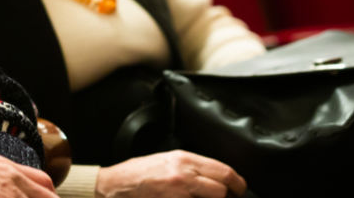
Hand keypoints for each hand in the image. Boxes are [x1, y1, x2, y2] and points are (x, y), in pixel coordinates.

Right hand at [96, 150, 245, 197]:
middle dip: (228, 196)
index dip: (237, 183)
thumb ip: (190, 167)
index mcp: (183, 159)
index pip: (223, 170)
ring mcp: (178, 192)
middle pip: (221, 188)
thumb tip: (213, 177)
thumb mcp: (166, 161)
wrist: (114, 186)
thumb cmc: (136, 174)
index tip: (239, 189)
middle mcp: (183, 174)